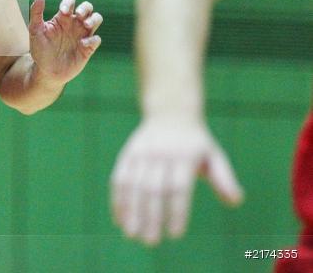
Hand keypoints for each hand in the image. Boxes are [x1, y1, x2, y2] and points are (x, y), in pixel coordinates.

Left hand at [28, 0, 101, 85]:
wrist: (46, 71)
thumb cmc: (40, 49)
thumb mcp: (35, 31)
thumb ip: (36, 13)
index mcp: (62, 18)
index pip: (70, 2)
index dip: (68, 3)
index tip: (63, 12)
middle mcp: (74, 24)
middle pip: (87, 7)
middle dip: (85, 8)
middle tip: (79, 16)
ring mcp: (82, 35)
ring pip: (96, 19)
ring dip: (94, 19)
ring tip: (85, 25)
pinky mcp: (87, 48)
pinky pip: (96, 39)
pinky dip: (92, 39)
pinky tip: (82, 44)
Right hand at [111, 117, 243, 244]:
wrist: (170, 112)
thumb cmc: (195, 142)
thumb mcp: (214, 156)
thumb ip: (224, 179)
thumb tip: (236, 202)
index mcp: (184, 155)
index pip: (178, 188)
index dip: (176, 212)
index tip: (175, 234)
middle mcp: (160, 154)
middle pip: (153, 189)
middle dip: (150, 217)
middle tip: (150, 242)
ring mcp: (141, 153)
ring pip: (133, 186)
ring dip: (131, 212)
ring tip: (132, 235)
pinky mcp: (127, 154)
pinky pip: (119, 179)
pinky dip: (118, 200)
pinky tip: (120, 219)